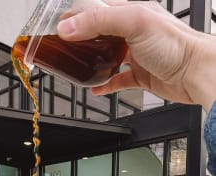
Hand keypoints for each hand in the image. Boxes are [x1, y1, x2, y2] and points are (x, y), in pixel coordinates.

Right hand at [57, 1, 215, 110]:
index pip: (95, 9)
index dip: (75, 17)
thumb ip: (99, 21)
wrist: (195, 73)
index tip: (58, 29)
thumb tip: (68, 27)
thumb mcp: (133, 22)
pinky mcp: (141, 74)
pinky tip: (96, 88)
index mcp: (130, 11)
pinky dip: (106, 84)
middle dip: (80, 40)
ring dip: (91, 62)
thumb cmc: (174, 45)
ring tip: (77, 67)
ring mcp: (137, 53)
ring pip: (107, 55)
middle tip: (64, 49)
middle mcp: (133, 30)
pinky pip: (118, 79)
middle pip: (99, 33)